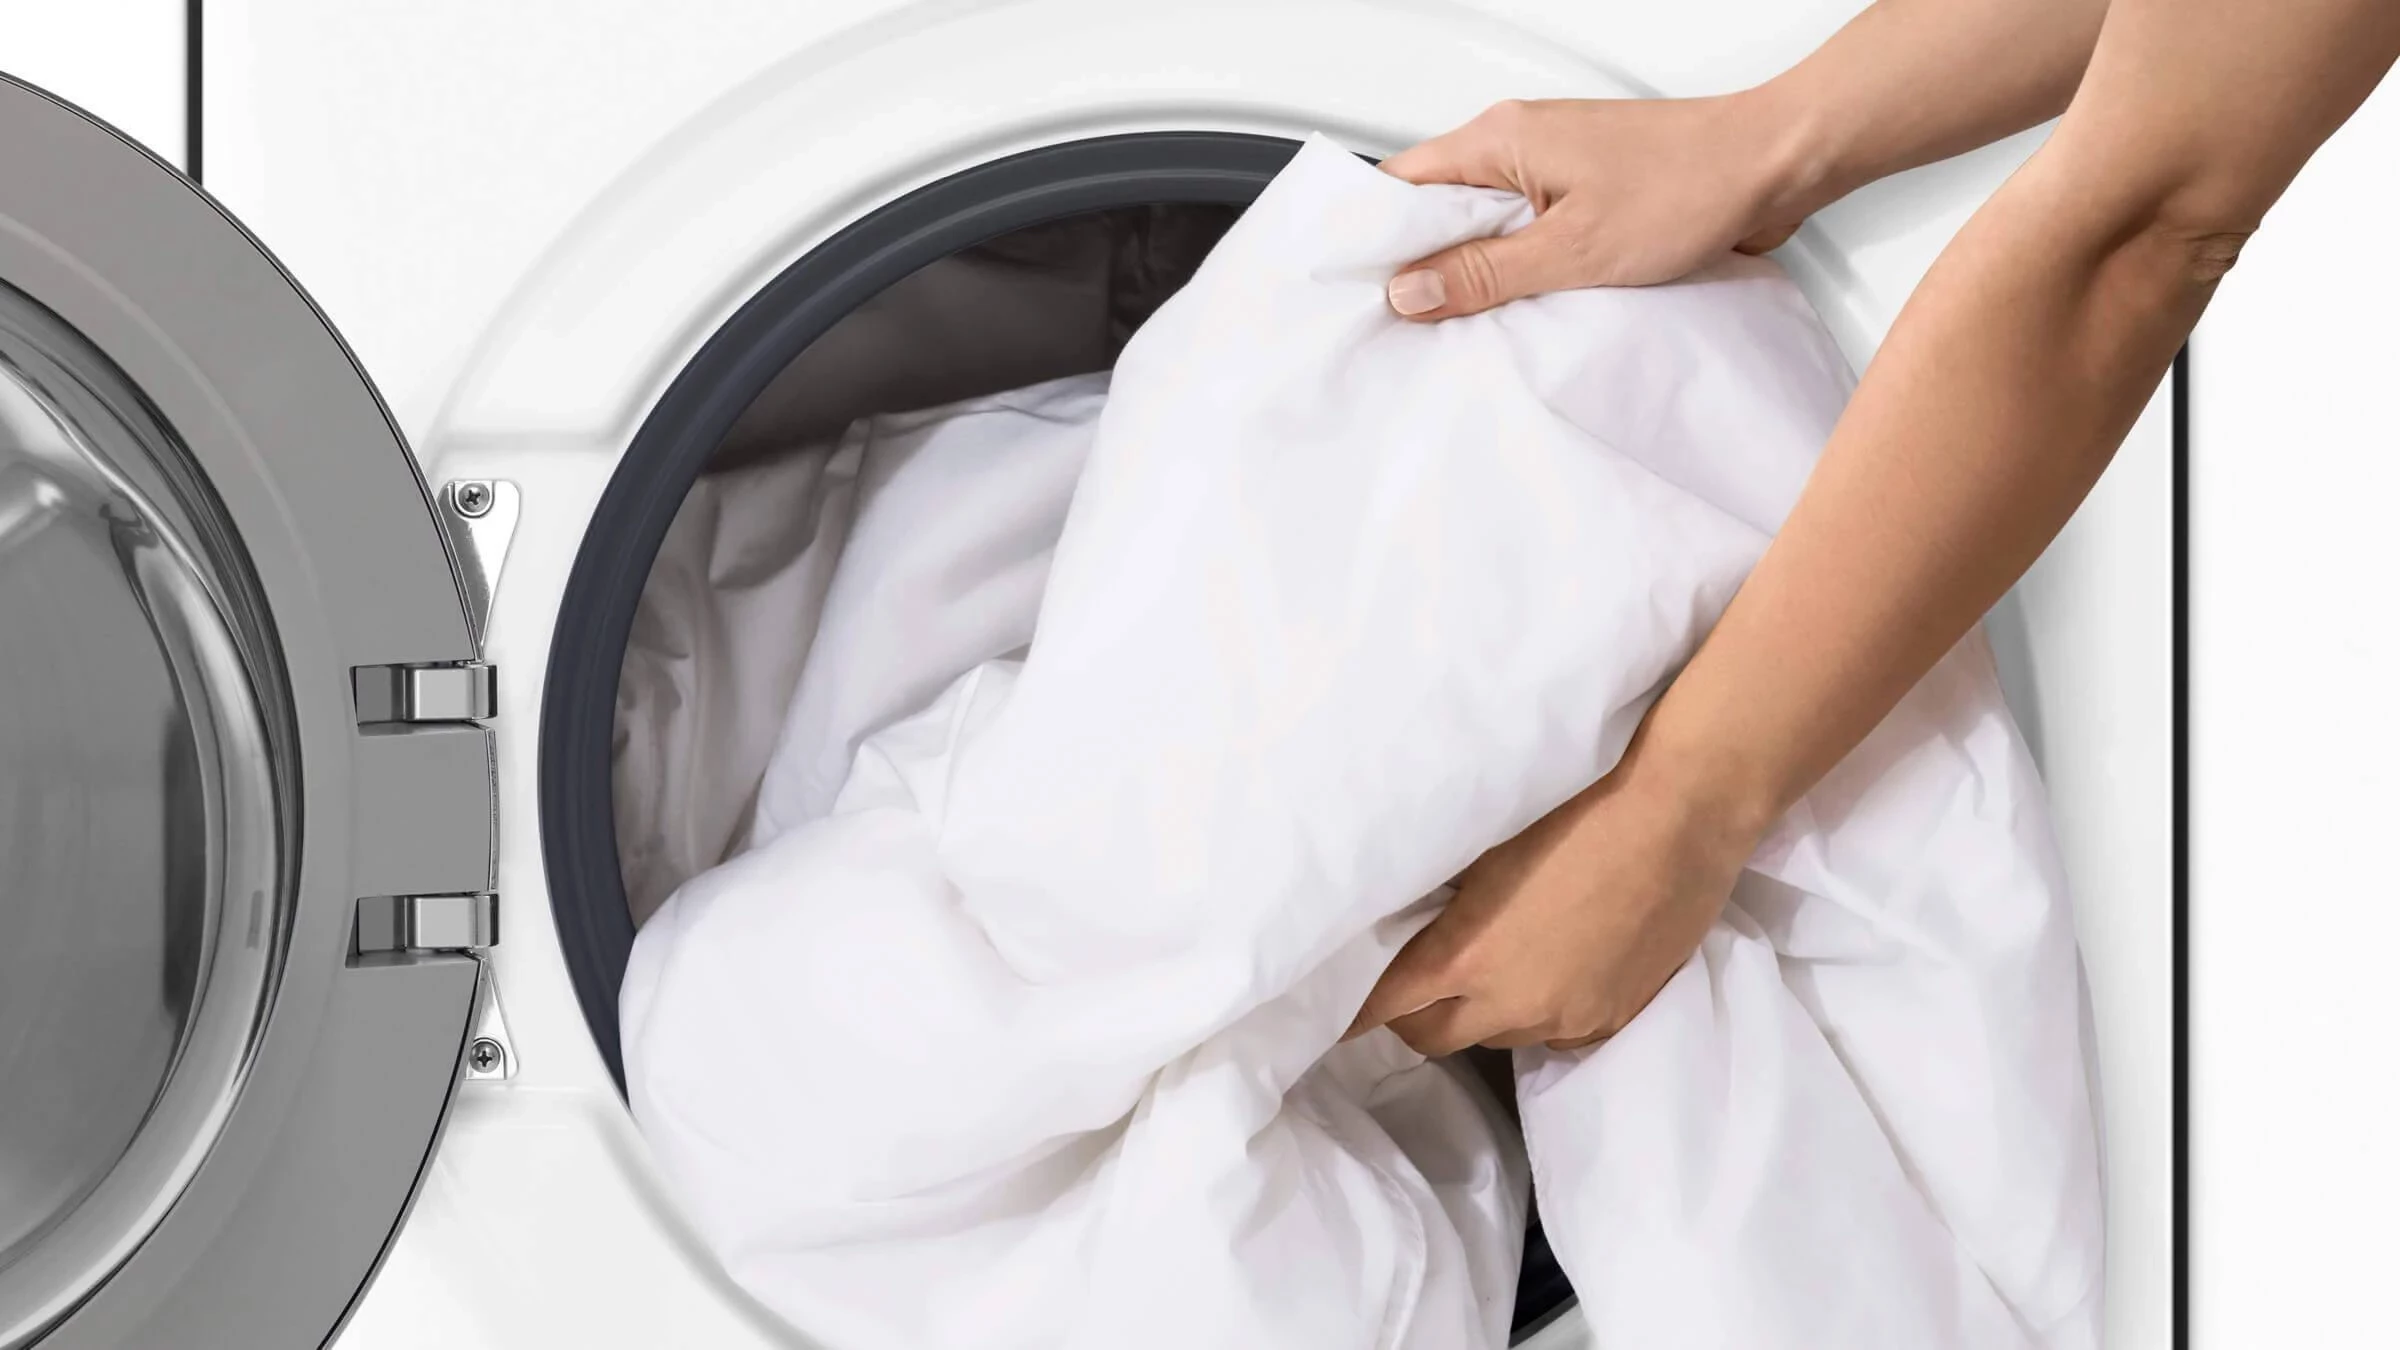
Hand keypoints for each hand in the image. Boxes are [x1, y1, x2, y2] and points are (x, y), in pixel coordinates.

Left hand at [1345, 725, 1761, 1054]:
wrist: (1681, 814)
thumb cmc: (1577, 810)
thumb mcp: (1484, 850)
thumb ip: (1438, 901)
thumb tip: (1399, 918)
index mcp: (1465, 958)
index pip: (1379, 1008)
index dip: (1350, 1007)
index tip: (1330, 1002)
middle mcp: (1510, 1004)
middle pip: (1429, 1037)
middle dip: (1410, 1014)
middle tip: (1410, 978)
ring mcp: (1565, 1019)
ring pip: (1495, 1035)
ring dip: (1481, 1010)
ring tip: (1496, 960)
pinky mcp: (1609, 1021)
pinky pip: (1553, 1033)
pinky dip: (1539, 1010)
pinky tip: (1553, 965)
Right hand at [1381, 94, 1815, 319]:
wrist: (1775, 164)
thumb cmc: (1693, 184)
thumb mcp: (1574, 250)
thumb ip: (1486, 273)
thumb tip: (1413, 291)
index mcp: (1501, 139)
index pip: (1400, 186)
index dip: (1372, 241)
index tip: (1359, 292)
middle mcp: (1520, 142)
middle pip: (1436, 208)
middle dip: (1421, 266)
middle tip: (1409, 324)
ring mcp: (1552, 165)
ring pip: (1483, 224)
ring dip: (1474, 271)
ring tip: (1465, 322)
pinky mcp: (1583, 190)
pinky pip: (1526, 232)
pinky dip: (1517, 268)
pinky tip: (1522, 304)